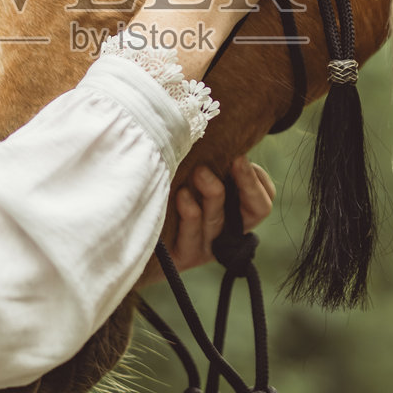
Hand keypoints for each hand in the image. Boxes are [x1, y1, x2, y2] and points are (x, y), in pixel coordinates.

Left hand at [136, 156, 275, 288]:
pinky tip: (181, 195)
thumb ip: (209, 163)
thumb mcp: (189, 179)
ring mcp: (205, 247)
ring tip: (199, 172)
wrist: (132, 236)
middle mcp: (225, 234)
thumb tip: (221, 136)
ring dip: (213, 193)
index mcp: (234, 216)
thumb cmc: (164, 195)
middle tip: (235, 160)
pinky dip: (189, 214)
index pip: (261, 202)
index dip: (257, 181)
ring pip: (219, 221)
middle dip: (247, 183)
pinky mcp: (182, 256)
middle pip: (254, 213)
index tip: (239, 157)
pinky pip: (191, 237)